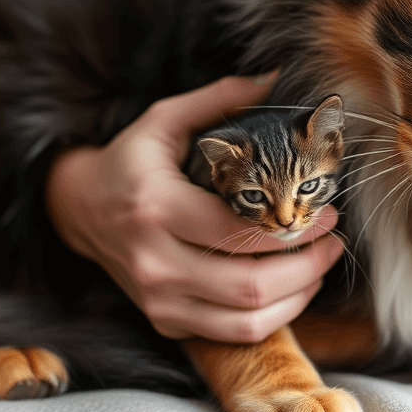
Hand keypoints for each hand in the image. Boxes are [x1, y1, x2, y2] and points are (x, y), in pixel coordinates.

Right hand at [45, 75, 344, 343]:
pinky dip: (272, 317)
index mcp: (155, 208)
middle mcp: (154, 263)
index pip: (237, 234)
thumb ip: (219, 98)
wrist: (78, 210)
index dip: (293, 229)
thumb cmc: (129, 161)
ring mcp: (157, 300)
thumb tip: (273, 77)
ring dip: (297, 297)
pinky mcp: (165, 321)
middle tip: (333, 242)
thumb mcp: (164, 120)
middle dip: (306, 266)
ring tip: (320, 266)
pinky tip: (292, 289)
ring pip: (246, 321)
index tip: (327, 213)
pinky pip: (231, 334)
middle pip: (250, 287)